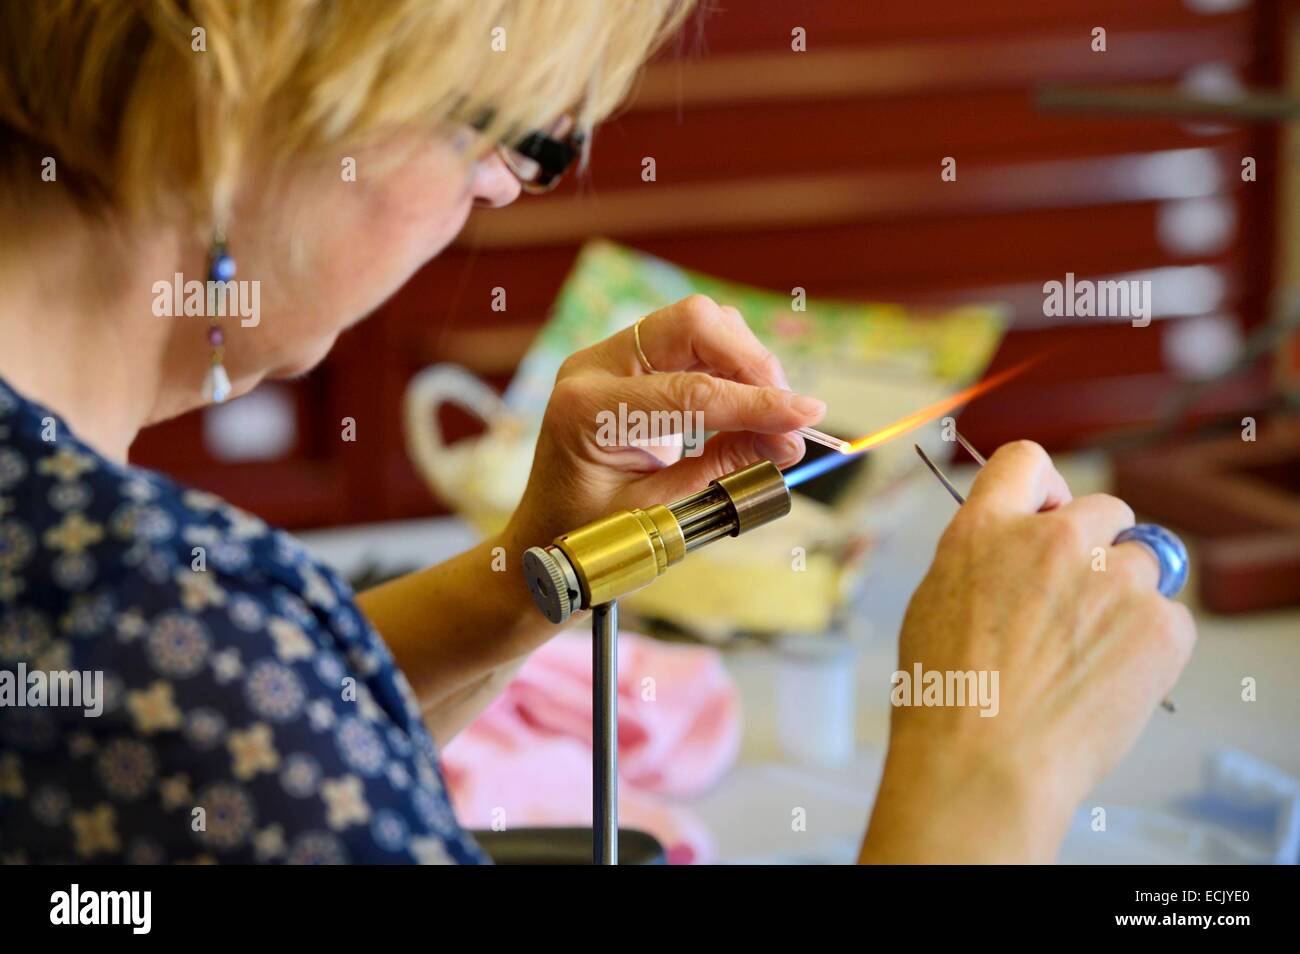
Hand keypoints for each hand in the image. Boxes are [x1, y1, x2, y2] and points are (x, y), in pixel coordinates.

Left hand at [503, 294, 824, 548]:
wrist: (546, 537)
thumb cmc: (590, 536)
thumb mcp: (660, 512)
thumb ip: (722, 469)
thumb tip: (789, 440)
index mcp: (588, 411)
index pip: (691, 392)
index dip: (756, 402)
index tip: (806, 415)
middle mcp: (594, 369)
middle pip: (693, 323)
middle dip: (751, 362)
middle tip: (787, 413)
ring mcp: (609, 358)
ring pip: (697, 324)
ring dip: (744, 361)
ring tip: (768, 414)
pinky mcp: (628, 362)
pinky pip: (691, 341)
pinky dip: (730, 367)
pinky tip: (746, 405)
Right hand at [860, 440, 1195, 862]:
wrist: (985, 764)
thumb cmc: (946, 699)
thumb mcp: (935, 602)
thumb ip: (983, 559)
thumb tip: (1017, 552)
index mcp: (986, 529)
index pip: (1027, 461)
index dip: (1044, 487)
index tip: (1048, 517)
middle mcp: (1054, 540)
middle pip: (1106, 509)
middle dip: (1098, 548)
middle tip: (1075, 604)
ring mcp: (1113, 579)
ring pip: (1143, 564)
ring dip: (1125, 597)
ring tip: (1086, 656)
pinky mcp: (1160, 626)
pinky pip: (1170, 617)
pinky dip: (1149, 645)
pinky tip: (1109, 680)